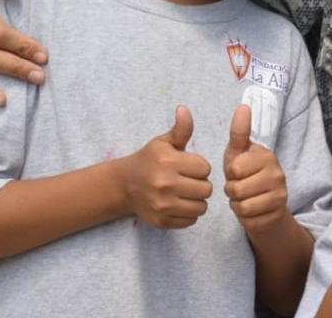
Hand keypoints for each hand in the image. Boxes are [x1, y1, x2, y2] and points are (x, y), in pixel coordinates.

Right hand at [121, 106, 212, 228]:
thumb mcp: (164, 142)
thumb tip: (184, 109)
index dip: (200, 167)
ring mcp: (162, 205)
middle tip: (189, 180)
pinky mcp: (161, 221)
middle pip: (206, 189)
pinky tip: (179, 203)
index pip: (205, 168)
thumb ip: (181, 129)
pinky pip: (191, 220)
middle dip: (201, 184)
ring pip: (201, 207)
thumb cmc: (149, 160)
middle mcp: (165, 184)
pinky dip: (189, 213)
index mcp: (168, 162)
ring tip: (186, 192)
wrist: (125, 185)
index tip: (189, 166)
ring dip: (197, 200)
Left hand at [224, 104, 289, 238]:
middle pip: (237, 189)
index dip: (230, 173)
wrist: (267, 205)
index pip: (234, 169)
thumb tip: (243, 106)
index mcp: (267, 156)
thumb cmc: (247, 174)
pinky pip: (249, 221)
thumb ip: (239, 132)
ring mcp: (280, 196)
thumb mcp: (239, 153)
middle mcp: (278, 174)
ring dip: (237, 205)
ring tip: (245, 199)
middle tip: (241, 188)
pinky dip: (245, 218)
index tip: (238, 172)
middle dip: (233, 192)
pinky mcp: (277, 215)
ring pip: (243, 206)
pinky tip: (252, 211)